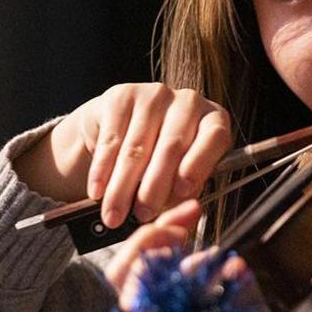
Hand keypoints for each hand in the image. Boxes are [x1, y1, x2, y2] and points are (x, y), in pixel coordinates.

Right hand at [13, 84, 231, 227]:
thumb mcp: (180, 177)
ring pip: (137, 148)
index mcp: (213, 120)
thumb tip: (180, 212)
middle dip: (154, 187)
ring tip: (115, 214)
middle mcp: (188, 101)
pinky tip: (97, 191)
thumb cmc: (159, 161)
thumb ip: (183, 193)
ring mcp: (154, 95)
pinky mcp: (121, 96)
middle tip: (142, 216)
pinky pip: (111, 141)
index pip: (214, 137)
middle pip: (171, 147)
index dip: (199, 164)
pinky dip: (102, 171)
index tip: (184, 192)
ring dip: (123, 187)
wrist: (120, 129)